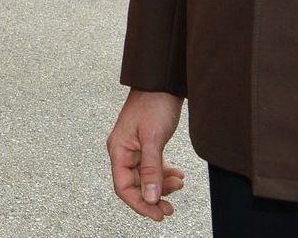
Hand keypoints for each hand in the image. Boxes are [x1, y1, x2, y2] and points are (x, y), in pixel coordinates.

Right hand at [106, 88, 187, 221]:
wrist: (162, 82)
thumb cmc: (153, 104)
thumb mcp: (153, 138)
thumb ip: (151, 170)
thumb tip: (150, 198)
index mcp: (118, 149)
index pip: (123, 186)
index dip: (139, 203)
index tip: (156, 214)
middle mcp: (124, 151)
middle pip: (134, 185)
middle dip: (153, 198)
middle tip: (169, 209)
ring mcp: (135, 148)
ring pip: (145, 178)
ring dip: (162, 186)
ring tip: (179, 185)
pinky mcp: (146, 144)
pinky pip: (153, 167)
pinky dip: (165, 174)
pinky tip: (178, 174)